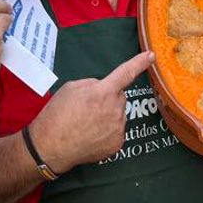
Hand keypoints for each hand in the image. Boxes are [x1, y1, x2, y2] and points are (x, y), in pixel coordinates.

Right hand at [28, 50, 154, 170]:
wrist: (51, 147)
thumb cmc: (57, 115)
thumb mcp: (71, 88)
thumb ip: (93, 84)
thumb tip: (104, 88)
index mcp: (103, 92)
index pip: (126, 73)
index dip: (140, 63)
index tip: (151, 56)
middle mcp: (115, 109)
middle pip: (119, 97)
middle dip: (108, 99)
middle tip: (87, 108)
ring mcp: (118, 128)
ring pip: (119, 114)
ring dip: (108, 116)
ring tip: (86, 124)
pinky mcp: (117, 144)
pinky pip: (117, 131)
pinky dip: (107, 132)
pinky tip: (91, 135)